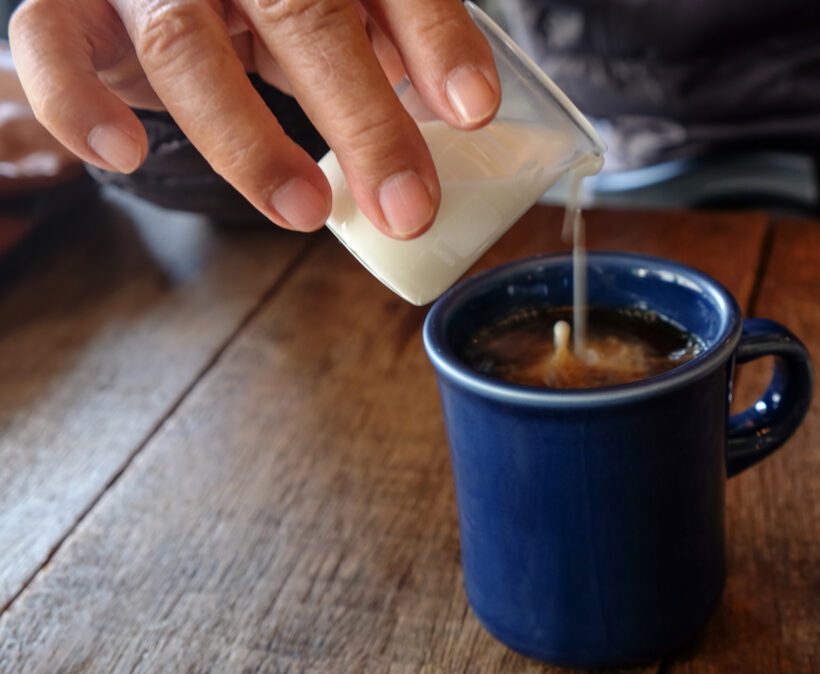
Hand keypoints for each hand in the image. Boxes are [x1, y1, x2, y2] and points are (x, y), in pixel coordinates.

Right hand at [8, 0, 500, 237]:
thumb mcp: (335, 4)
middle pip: (302, 14)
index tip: (474, 109)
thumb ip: (389, 38)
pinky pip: (51, 46)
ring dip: (249, 140)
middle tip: (408, 206)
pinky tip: (127, 155)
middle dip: (363, 119)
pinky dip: (80, 104)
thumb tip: (457, 107)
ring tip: (306, 212)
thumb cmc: (266, 0)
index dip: (434, 38)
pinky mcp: (68, 4)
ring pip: (185, 45)